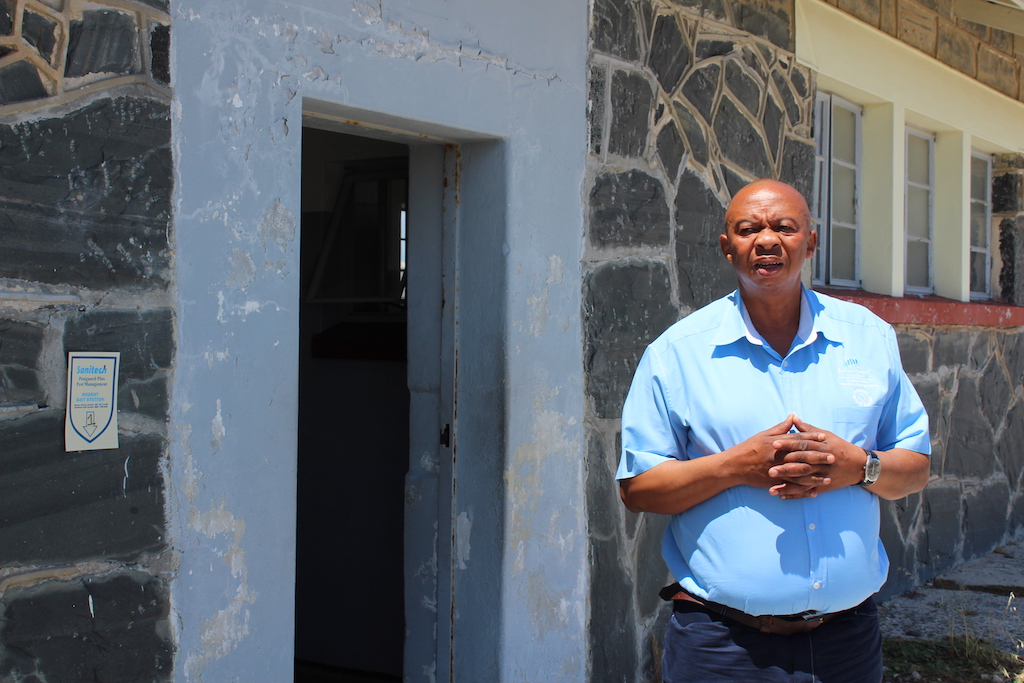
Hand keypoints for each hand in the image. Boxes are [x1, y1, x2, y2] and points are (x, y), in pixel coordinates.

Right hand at [723, 414, 837, 489]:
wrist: (733, 466)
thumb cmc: (748, 448)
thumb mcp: (763, 434)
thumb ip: (780, 427)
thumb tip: (793, 416)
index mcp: (776, 444)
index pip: (797, 439)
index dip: (811, 438)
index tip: (824, 438)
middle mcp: (778, 457)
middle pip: (802, 457)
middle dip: (818, 457)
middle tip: (833, 457)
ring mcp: (776, 471)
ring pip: (799, 474)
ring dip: (815, 476)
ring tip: (828, 477)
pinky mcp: (774, 482)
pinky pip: (792, 487)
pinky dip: (803, 490)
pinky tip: (814, 491)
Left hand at [767, 416, 865, 498]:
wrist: (859, 465)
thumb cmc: (840, 447)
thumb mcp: (826, 435)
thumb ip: (807, 429)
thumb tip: (793, 417)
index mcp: (821, 448)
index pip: (802, 445)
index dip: (789, 444)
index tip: (774, 443)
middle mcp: (822, 463)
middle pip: (802, 465)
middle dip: (785, 468)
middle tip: (769, 470)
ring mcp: (823, 476)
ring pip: (803, 482)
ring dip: (787, 486)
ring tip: (771, 489)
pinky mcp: (823, 487)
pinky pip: (808, 492)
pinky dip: (795, 495)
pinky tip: (782, 496)